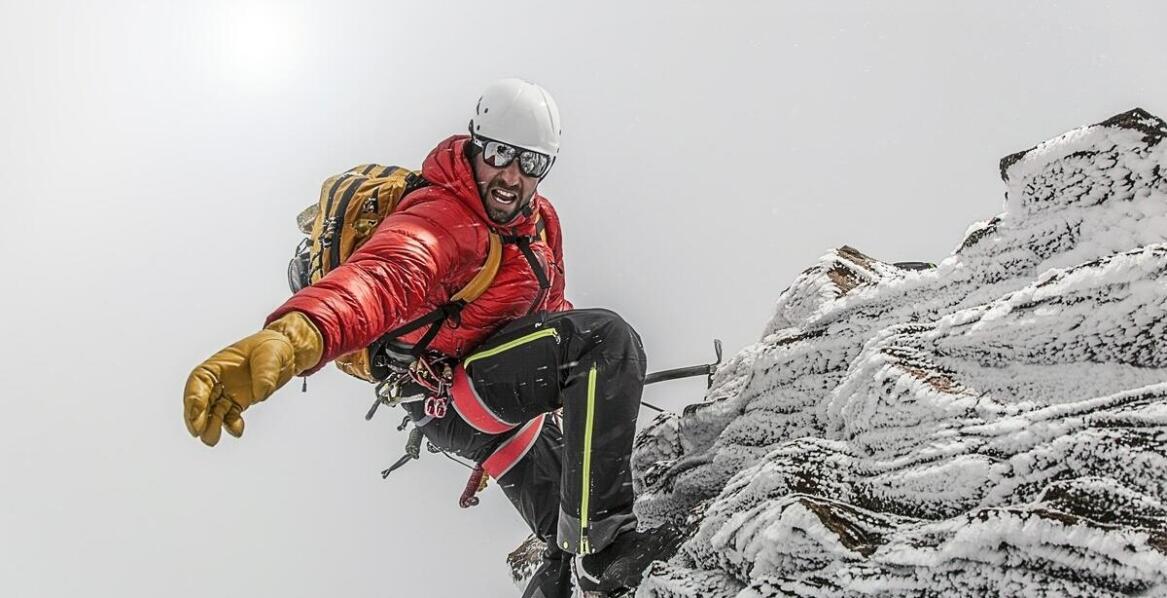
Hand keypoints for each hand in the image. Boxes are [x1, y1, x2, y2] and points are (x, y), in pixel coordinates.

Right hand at [183, 312, 322, 445]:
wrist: (286, 353)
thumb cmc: (272, 347)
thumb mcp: (271, 353)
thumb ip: (264, 372)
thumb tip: (260, 393)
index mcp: (218, 364)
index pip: (199, 380)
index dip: (193, 397)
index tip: (194, 413)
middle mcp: (219, 380)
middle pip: (201, 399)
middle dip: (196, 417)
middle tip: (198, 432)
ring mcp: (228, 392)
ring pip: (214, 411)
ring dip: (211, 425)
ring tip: (211, 440)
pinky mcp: (239, 402)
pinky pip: (231, 416)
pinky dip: (231, 424)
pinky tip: (238, 431)